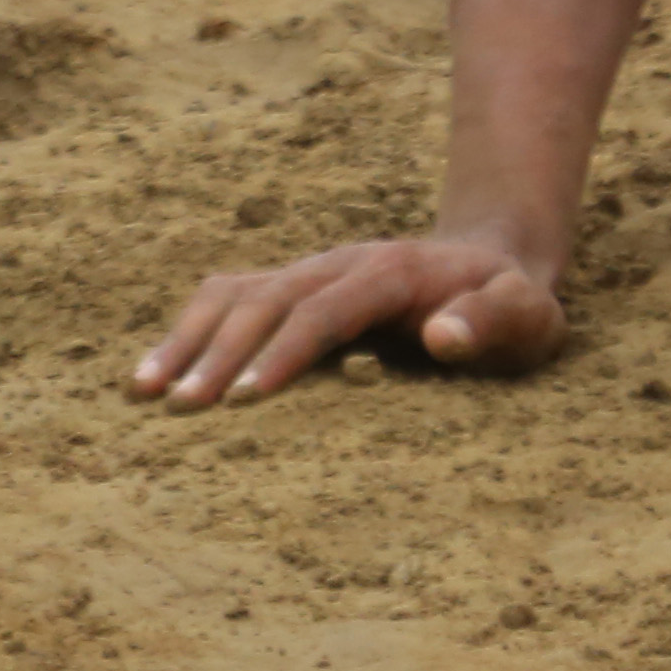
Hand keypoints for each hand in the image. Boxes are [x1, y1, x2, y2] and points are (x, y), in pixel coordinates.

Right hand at [129, 235, 562, 409]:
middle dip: (223, 351)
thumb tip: (444, 336)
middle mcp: (341, 264)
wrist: (493, 262)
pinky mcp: (291, 287)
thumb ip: (493, 320)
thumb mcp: (527, 316)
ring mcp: (311, 271)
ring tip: (143, 391)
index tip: (246, 398)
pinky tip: (150, 375)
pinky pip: (227, 298)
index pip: (329, 311)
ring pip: (235, 294)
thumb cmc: (510, 305)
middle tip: (183, 408)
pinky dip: (186, 330)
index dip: (287, 351)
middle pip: (269, 300)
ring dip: (189, 338)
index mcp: (394, 272)